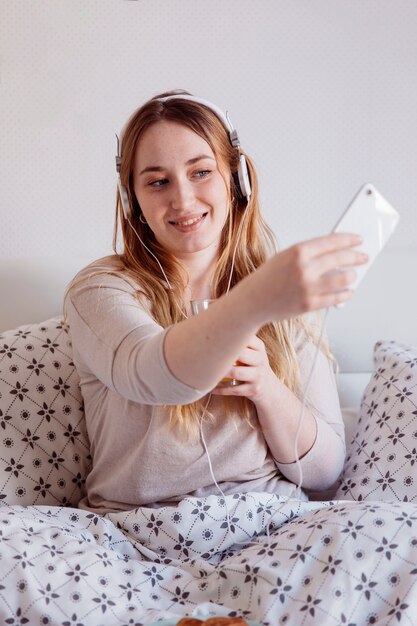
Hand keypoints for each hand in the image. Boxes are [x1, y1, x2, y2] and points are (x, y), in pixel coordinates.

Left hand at [212, 334, 275, 404]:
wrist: (268, 387)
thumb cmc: (253, 364)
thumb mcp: (254, 350)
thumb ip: (241, 339)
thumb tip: (215, 325)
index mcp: (259, 347)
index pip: (246, 338)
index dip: (230, 337)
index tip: (215, 335)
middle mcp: (260, 360)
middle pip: (241, 354)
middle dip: (224, 353)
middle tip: (207, 352)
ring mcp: (258, 376)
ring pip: (236, 372)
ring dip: (221, 371)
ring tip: (207, 369)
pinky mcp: (253, 390)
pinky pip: (234, 389)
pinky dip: (220, 389)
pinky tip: (211, 387)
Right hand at [253, 232, 367, 320]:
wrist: (253, 301)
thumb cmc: (268, 278)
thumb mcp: (285, 257)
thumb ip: (309, 253)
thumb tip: (335, 251)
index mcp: (298, 252)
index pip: (332, 241)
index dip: (349, 239)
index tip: (358, 239)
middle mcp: (304, 269)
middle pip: (341, 259)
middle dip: (356, 257)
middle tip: (363, 257)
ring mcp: (308, 288)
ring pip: (343, 279)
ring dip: (352, 276)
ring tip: (354, 274)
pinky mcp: (310, 304)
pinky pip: (336, 298)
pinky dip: (345, 294)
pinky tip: (348, 291)